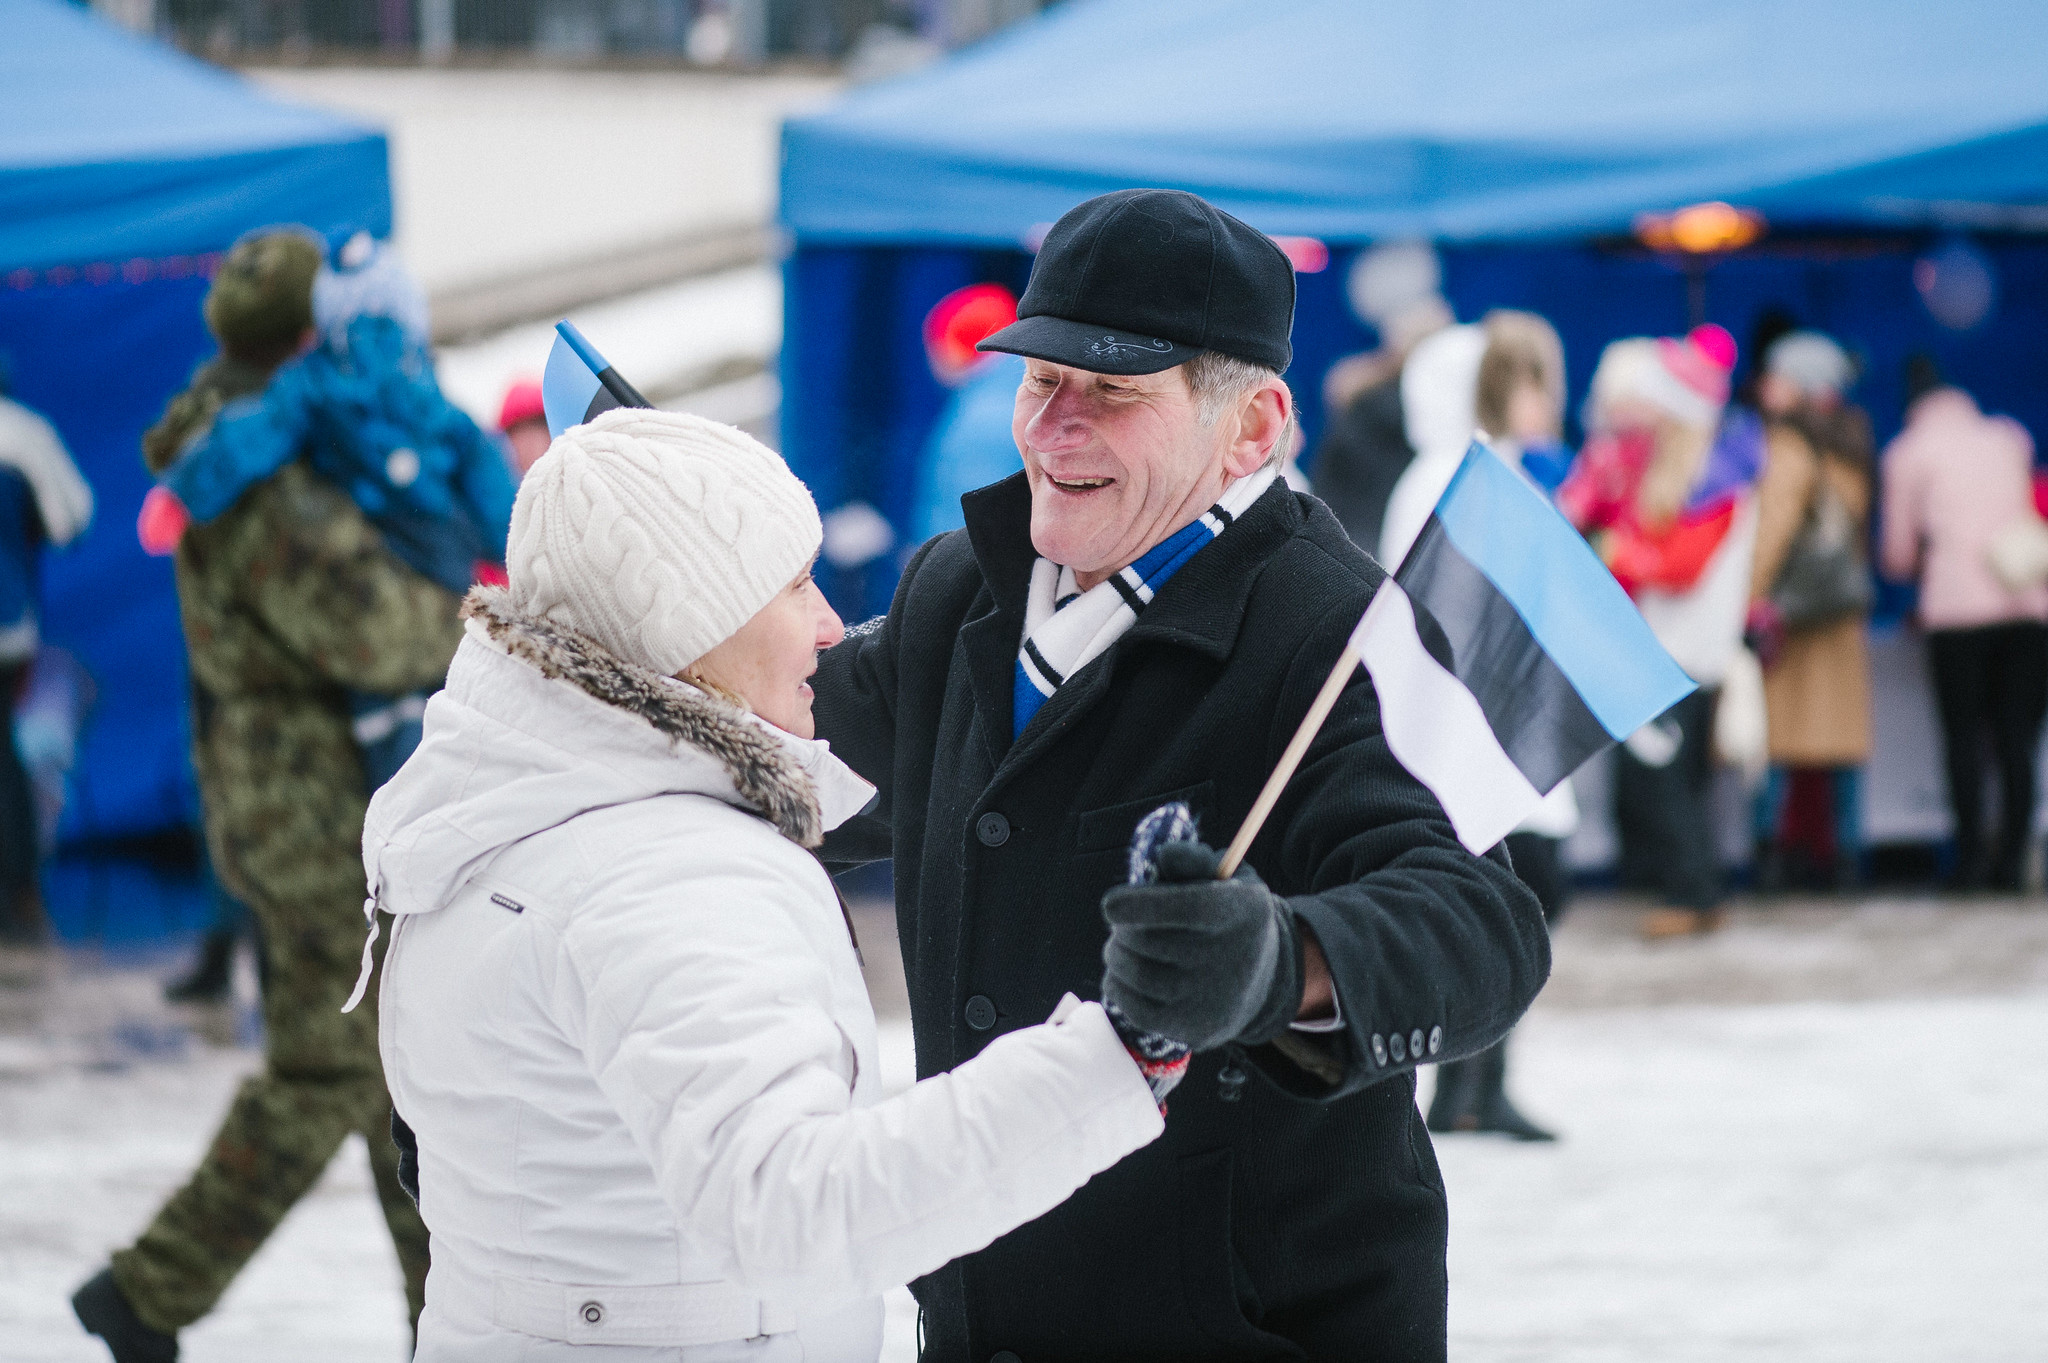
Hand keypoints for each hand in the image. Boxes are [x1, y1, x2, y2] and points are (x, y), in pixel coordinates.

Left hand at [1100, 840, 1302, 1052]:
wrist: (1263, 980)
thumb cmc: (1230, 916)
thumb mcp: (1226, 877)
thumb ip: (1193, 860)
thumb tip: (1163, 856)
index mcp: (1240, 911)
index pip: (1183, 907)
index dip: (1137, 904)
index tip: (1111, 905)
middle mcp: (1232, 958)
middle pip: (1149, 940)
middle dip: (1122, 929)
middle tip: (1121, 925)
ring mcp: (1214, 1000)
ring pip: (1138, 974)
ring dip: (1116, 955)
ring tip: (1121, 946)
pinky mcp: (1195, 1030)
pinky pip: (1136, 1008)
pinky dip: (1118, 985)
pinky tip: (1123, 972)